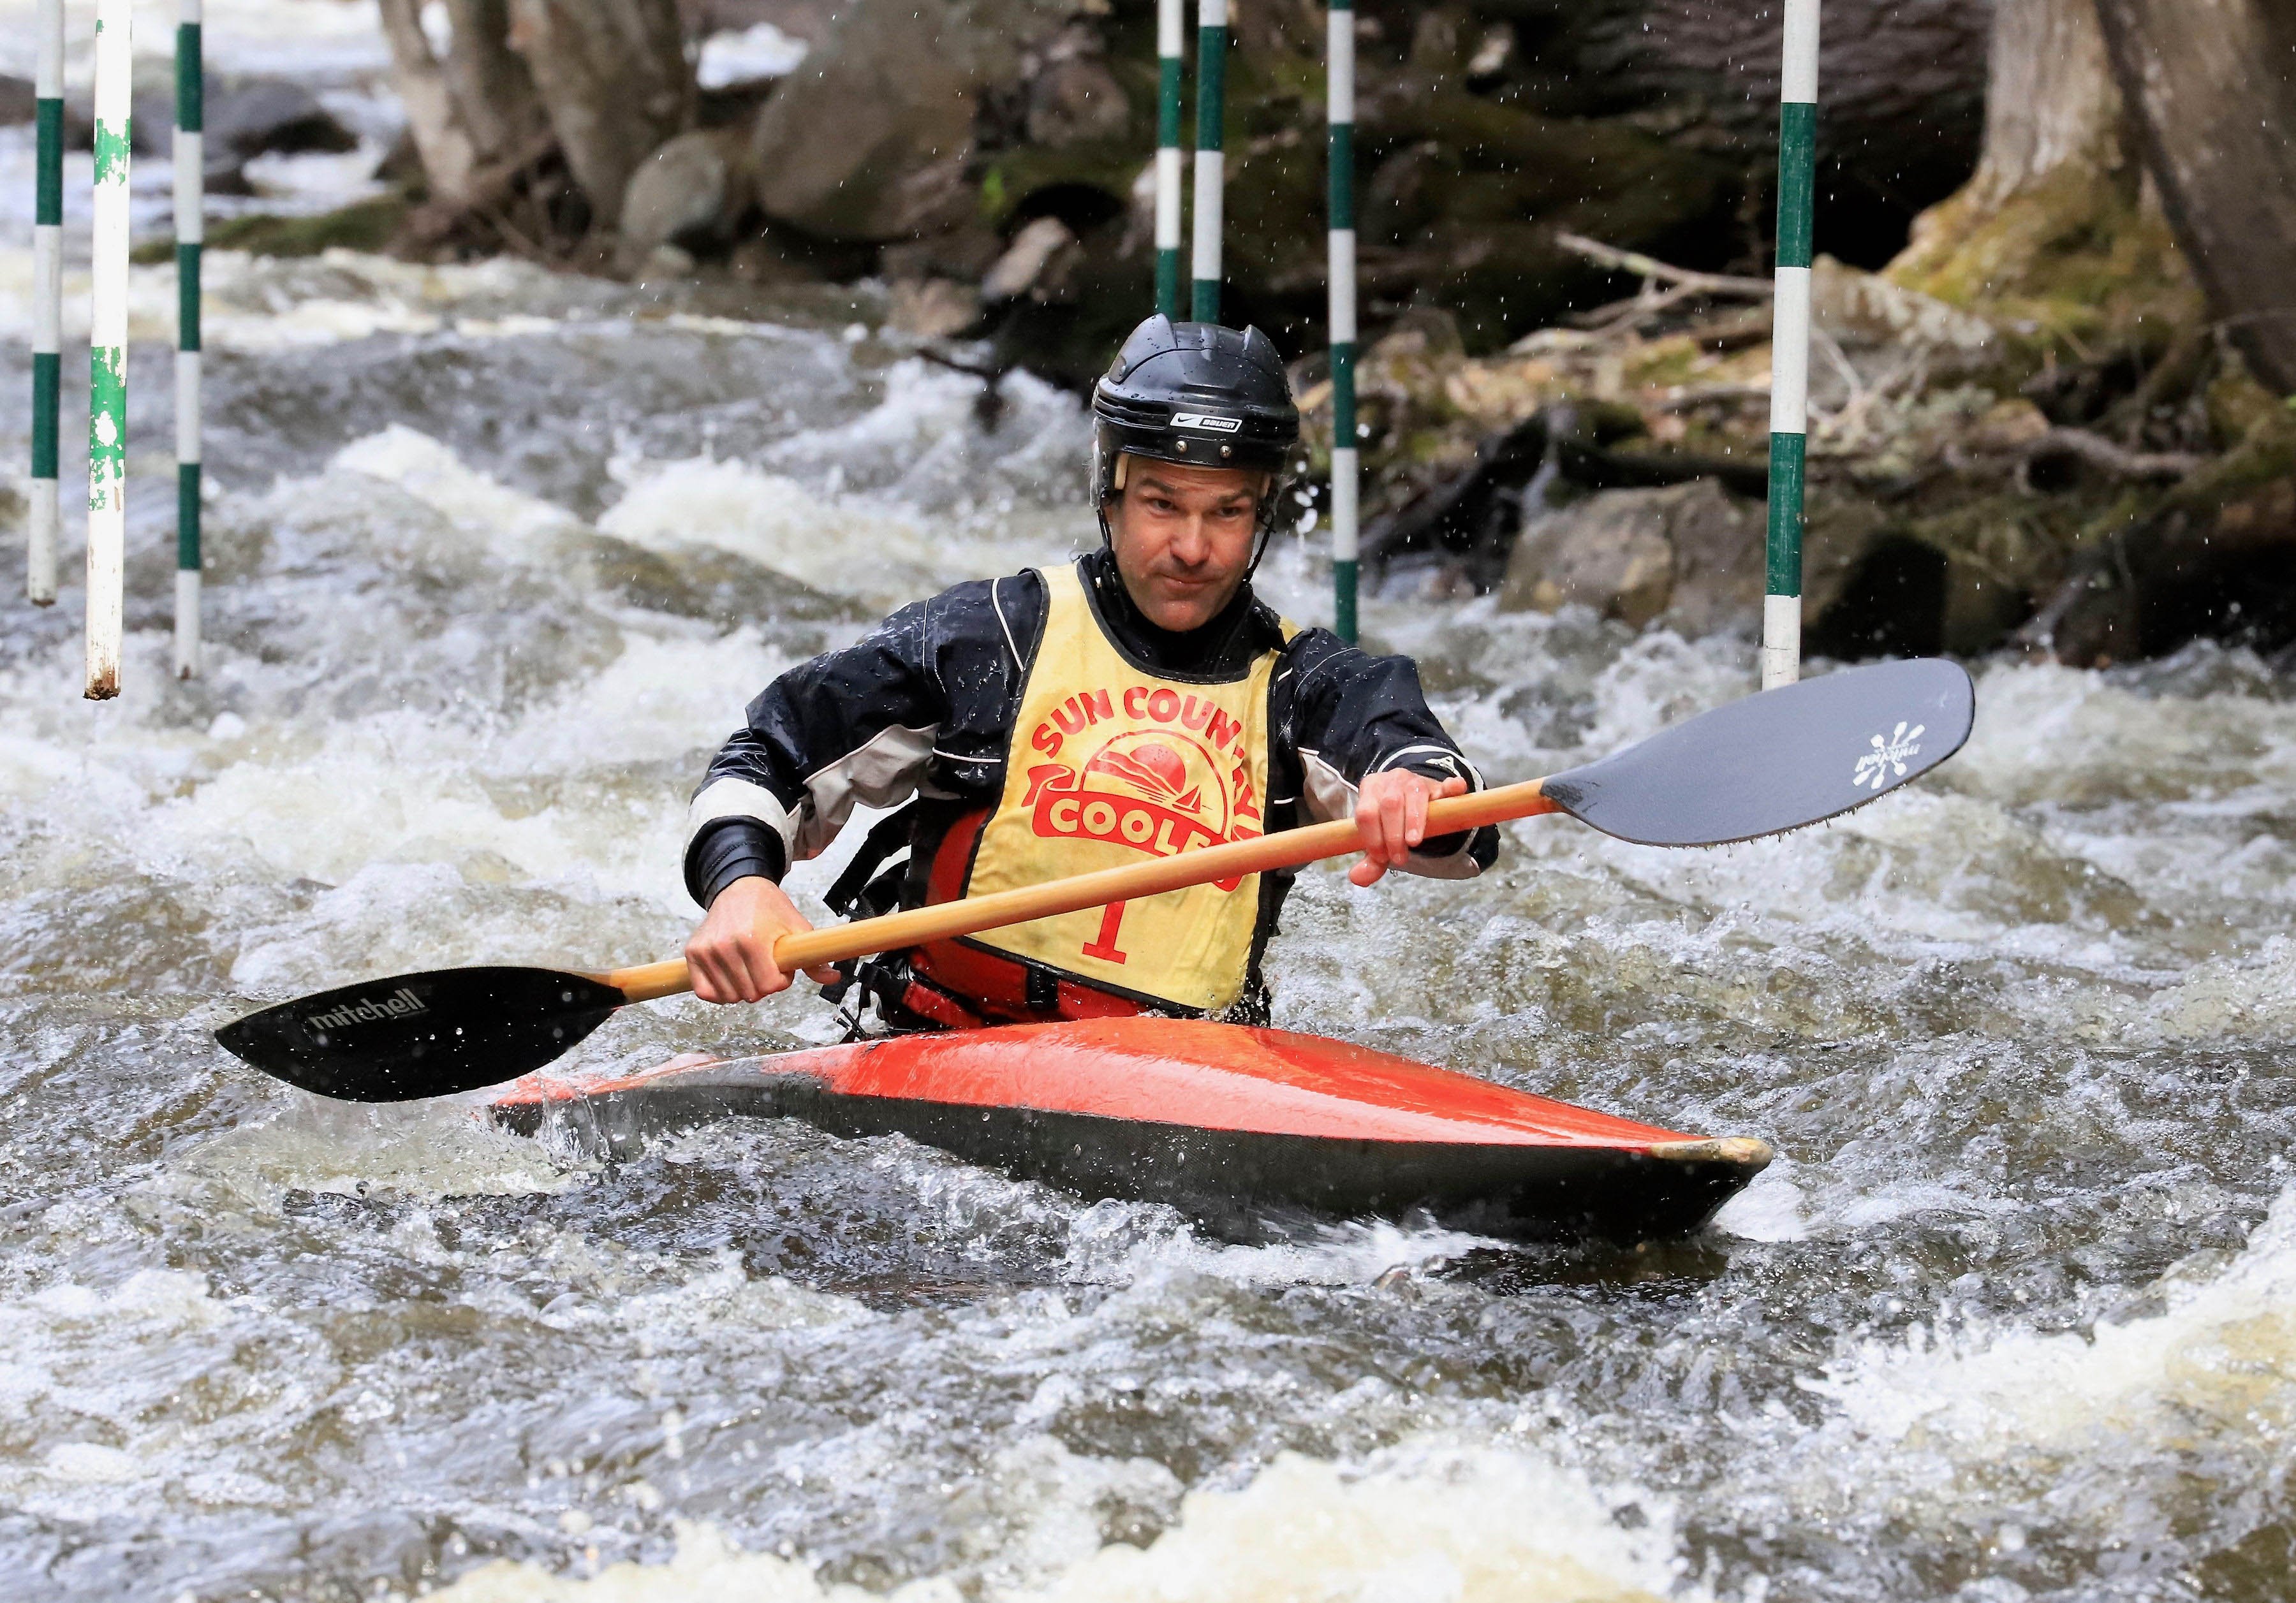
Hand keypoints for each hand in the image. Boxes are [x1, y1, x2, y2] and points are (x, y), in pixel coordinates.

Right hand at [685, 876, 840, 1002]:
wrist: (739, 889)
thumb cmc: (769, 908)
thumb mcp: (796, 927)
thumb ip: (813, 957)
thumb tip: (833, 977)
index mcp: (752, 940)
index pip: (770, 985)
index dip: (781, 980)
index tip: (781, 966)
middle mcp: (725, 946)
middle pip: (751, 994)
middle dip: (764, 984)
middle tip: (765, 964)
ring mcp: (706, 951)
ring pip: (729, 997)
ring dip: (743, 988)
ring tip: (749, 967)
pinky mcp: (692, 954)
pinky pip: (706, 992)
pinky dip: (720, 992)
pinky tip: (730, 978)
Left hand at [1349, 771, 1468, 886]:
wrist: (1411, 801)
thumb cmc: (1390, 821)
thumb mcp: (1379, 839)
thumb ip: (1370, 860)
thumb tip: (1357, 878)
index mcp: (1370, 789)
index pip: (1366, 812)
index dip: (1373, 838)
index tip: (1382, 857)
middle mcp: (1391, 780)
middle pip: (1389, 804)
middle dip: (1393, 835)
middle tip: (1399, 858)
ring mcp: (1416, 781)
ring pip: (1414, 796)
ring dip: (1414, 821)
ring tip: (1413, 842)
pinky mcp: (1439, 786)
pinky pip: (1445, 785)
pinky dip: (1451, 787)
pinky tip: (1456, 789)